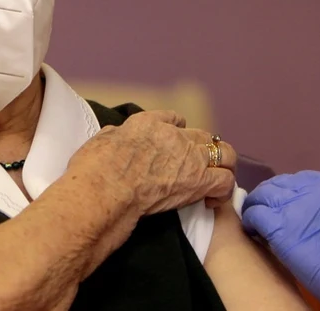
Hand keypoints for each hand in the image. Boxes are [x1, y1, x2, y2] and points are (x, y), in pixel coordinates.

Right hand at [67, 110, 237, 215]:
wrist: (105, 189)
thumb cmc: (94, 168)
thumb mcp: (100, 140)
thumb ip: (114, 136)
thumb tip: (115, 137)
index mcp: (147, 123)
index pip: (172, 118)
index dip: (178, 129)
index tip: (177, 140)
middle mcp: (174, 136)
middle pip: (203, 136)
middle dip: (205, 149)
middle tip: (200, 166)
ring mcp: (190, 157)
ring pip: (225, 154)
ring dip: (224, 166)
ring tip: (217, 180)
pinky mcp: (199, 181)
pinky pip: (225, 181)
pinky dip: (223, 191)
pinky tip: (213, 201)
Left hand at [242, 171, 319, 310]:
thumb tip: (307, 213)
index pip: (301, 179)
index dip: (290, 190)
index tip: (285, 202)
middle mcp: (313, 188)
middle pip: (281, 183)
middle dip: (271, 194)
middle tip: (264, 207)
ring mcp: (294, 204)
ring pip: (265, 193)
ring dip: (257, 204)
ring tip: (253, 216)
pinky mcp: (279, 224)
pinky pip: (255, 213)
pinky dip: (250, 219)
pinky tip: (251, 229)